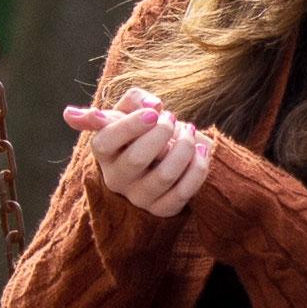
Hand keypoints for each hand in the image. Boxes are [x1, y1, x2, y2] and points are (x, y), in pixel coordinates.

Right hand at [64, 91, 217, 218]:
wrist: (160, 157)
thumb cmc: (142, 129)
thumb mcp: (133, 109)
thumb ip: (135, 99)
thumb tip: (150, 104)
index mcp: (104, 151)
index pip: (106, 141)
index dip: (131, 125)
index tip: (155, 113)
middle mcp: (116, 178)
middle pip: (137, 159)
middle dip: (162, 133)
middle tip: (172, 118)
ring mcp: (138, 197)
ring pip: (164, 175)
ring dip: (184, 148)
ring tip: (189, 131)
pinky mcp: (162, 208)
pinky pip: (183, 192)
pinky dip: (198, 168)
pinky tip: (202, 149)